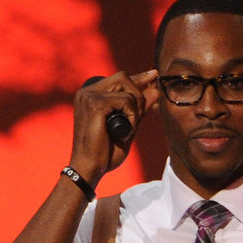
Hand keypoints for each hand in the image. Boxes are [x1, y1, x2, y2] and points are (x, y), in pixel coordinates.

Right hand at [69, 69, 159, 185]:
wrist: (90, 167)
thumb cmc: (105, 152)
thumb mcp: (128, 126)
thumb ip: (139, 109)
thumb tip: (155, 90)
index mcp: (90, 95)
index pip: (118, 79)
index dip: (138, 78)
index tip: (153, 75)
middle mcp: (87, 92)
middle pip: (123, 77)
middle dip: (139, 95)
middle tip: (141, 115)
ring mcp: (89, 96)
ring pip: (126, 88)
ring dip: (135, 108)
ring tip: (128, 128)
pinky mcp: (95, 104)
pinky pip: (126, 101)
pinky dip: (132, 116)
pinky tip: (125, 131)